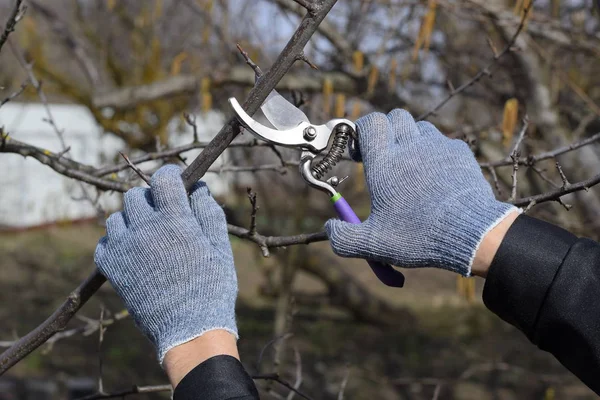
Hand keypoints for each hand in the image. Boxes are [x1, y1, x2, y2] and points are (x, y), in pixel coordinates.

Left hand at [94, 165, 237, 363]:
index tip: (174, 180)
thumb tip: (199, 188)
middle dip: (150, 199)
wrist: (189, 329)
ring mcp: (124, 248)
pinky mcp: (113, 269)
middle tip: (163, 213)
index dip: (169, 175)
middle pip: (135, 195)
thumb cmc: (211, 287)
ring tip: (147, 234)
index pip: (162, 179)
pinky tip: (132, 252)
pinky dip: (115, 243)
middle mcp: (145, 228)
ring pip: (116, 218)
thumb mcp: (219, 247)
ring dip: (131, 220)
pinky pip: (104, 244)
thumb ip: (209, 212)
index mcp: (174, 219)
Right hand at [326, 110, 518, 275]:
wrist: (472, 233)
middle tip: (385, 156)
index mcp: (384, 163)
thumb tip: (329, 229)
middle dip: (387, 131)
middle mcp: (410, 147)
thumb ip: (344, 238)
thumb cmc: (419, 236)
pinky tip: (437, 177)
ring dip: (411, 140)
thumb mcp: (374, 244)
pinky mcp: (460, 153)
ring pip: (420, 127)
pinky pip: (443, 142)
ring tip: (411, 166)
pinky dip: (436, 152)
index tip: (361, 152)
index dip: (362, 132)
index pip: (370, 123)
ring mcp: (438, 147)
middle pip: (395, 116)